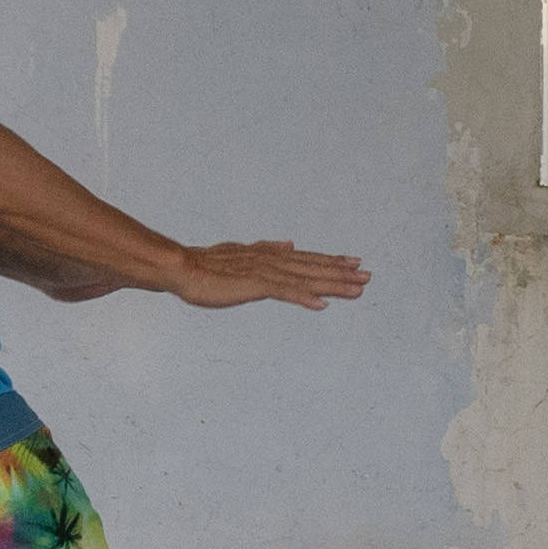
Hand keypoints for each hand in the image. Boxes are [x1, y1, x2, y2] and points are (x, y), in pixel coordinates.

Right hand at [173, 240, 369, 311]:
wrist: (179, 268)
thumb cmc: (206, 267)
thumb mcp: (241, 255)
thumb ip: (267, 250)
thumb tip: (290, 244)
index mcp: (269, 256)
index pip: (305, 259)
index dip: (330, 261)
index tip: (353, 263)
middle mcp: (271, 261)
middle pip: (312, 267)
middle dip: (341, 273)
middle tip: (367, 276)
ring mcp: (264, 273)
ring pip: (305, 279)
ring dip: (332, 284)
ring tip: (356, 289)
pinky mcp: (253, 285)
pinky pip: (284, 292)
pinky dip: (303, 297)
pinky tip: (321, 305)